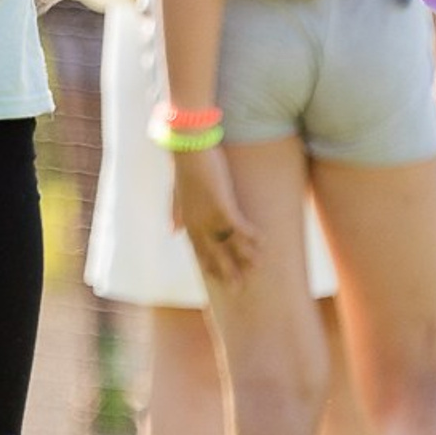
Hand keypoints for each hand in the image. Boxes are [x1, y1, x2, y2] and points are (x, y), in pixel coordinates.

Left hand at [172, 145, 260, 287]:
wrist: (189, 147)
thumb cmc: (184, 166)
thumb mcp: (177, 193)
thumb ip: (176, 212)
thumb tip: (172, 231)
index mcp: (188, 221)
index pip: (199, 250)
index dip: (209, 265)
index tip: (217, 278)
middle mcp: (197, 223)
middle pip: (214, 254)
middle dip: (227, 271)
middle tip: (238, 287)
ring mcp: (209, 216)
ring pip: (229, 244)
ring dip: (244, 256)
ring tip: (257, 268)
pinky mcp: (222, 206)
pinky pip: (240, 228)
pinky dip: (251, 236)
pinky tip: (263, 242)